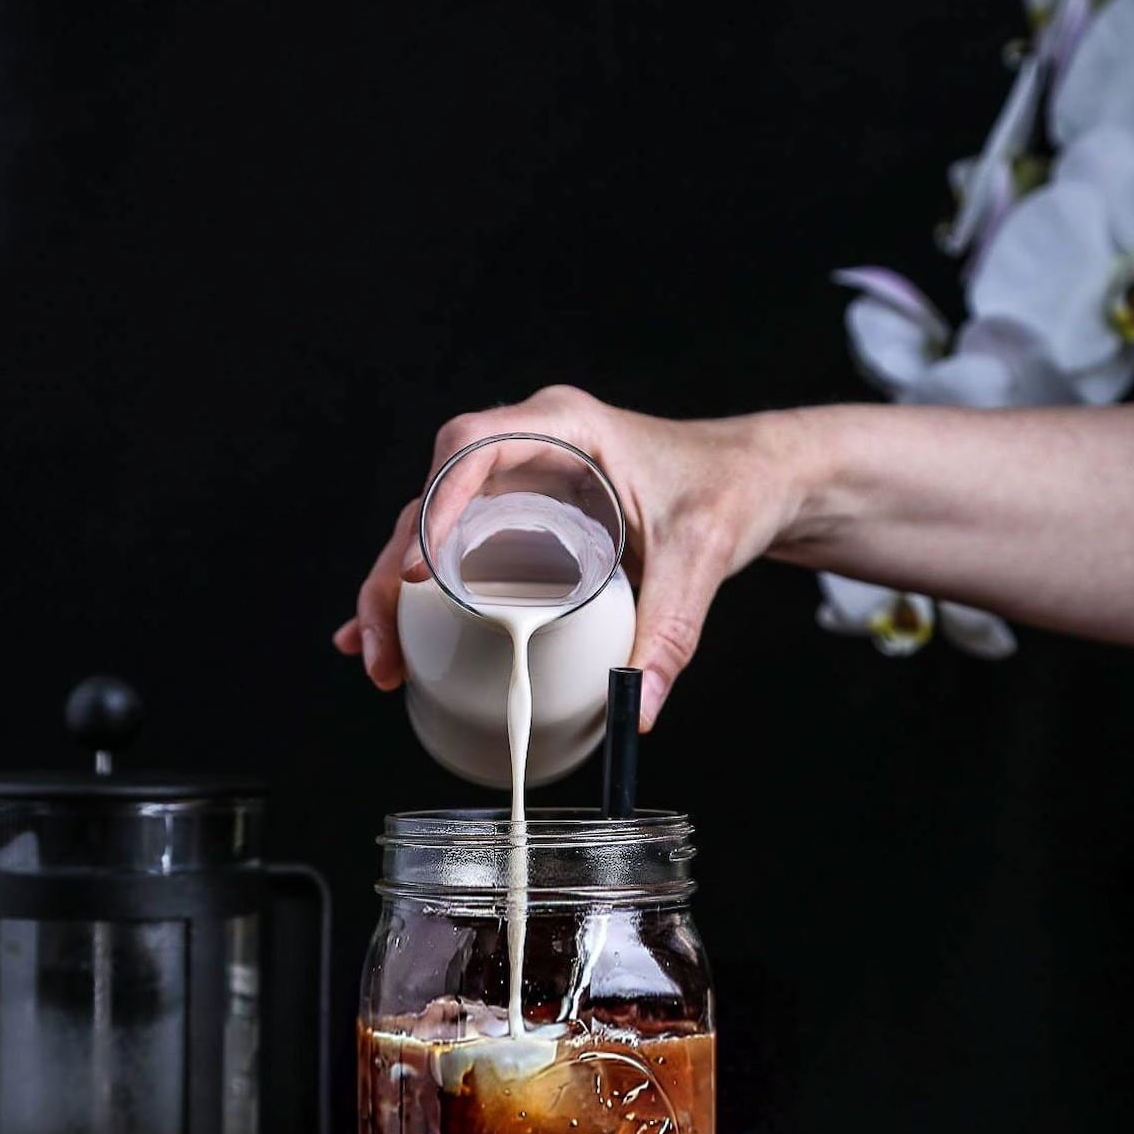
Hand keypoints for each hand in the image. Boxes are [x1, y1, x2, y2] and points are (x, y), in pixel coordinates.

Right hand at [334, 385, 808, 728]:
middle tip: (382, 643)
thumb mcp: (699, 559)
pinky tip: (391, 641)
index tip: (417, 569)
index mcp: (563, 426)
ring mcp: (516, 481)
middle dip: (392, 571)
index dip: (434, 505)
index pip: (472, 446)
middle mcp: (527, 446)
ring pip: (429, 528)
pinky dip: (419, 595)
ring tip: (380, 659)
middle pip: (431, 497)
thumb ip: (669, 632)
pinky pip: (453, 550)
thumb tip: (636, 707)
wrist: (754, 481)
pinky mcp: (518, 518)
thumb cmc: (728, 490)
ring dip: (393, 591)